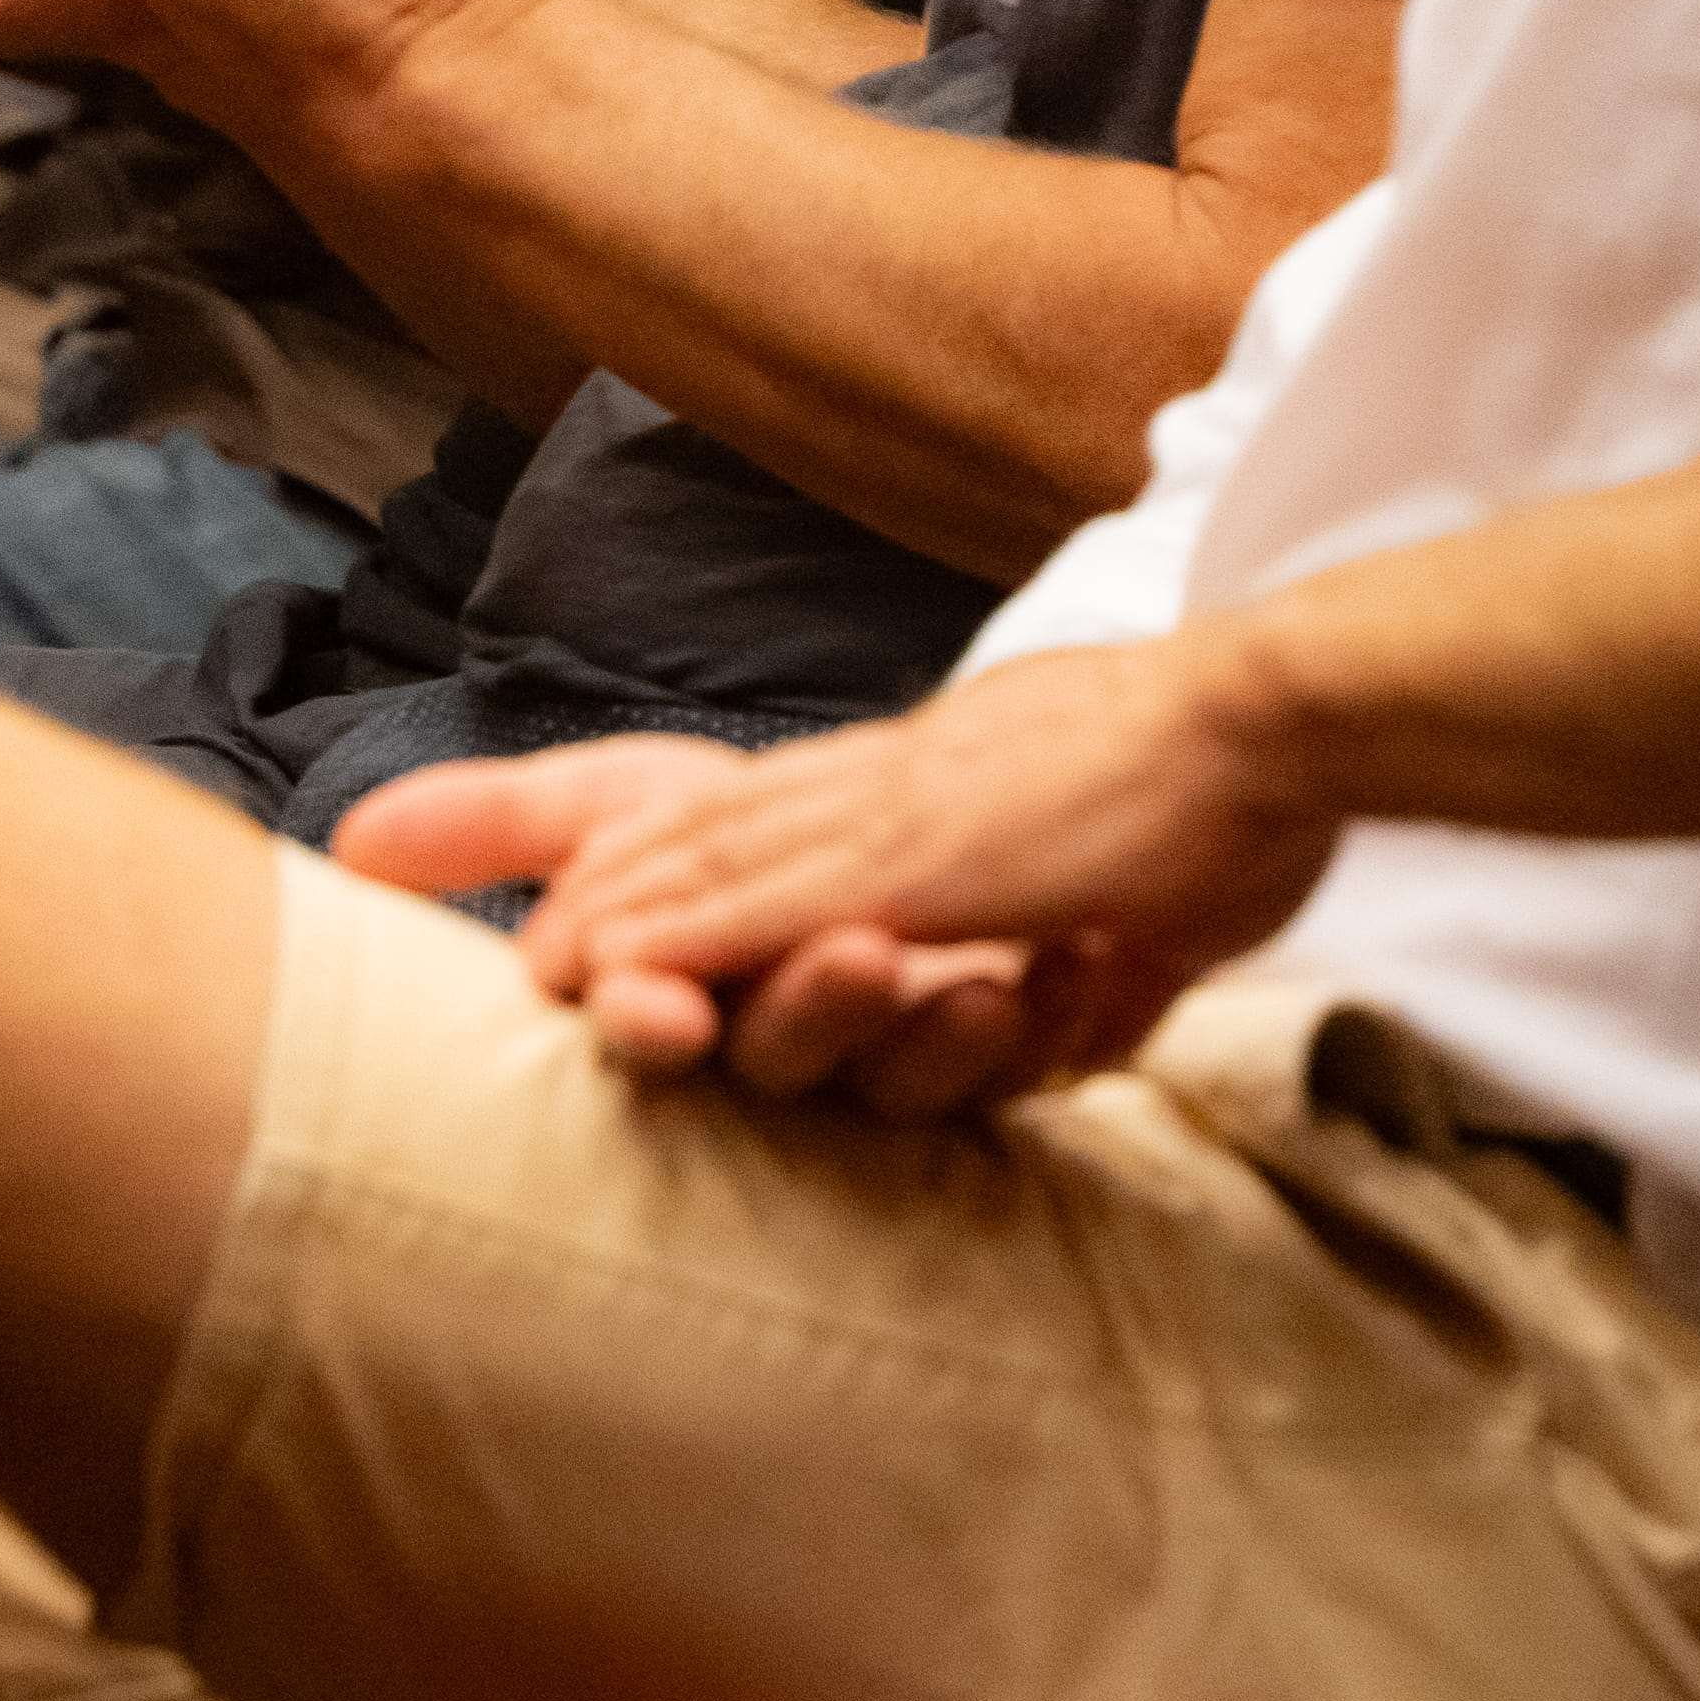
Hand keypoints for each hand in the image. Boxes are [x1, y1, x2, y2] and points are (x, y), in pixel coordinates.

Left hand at [343, 648, 1341, 1118]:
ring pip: (712, 877)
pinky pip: (788, 913)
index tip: (538, 916)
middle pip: (685, 837)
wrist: (1275, 722)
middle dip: (578, 892)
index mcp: (899, 794)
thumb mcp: (1094, 872)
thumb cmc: (1197, 809)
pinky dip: (694, 947)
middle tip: (424, 884)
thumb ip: (1039, 928)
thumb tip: (1036, 970)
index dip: (629, 865)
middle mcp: (872, 795)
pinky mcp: (935, 866)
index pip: (728, 824)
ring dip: (610, 926)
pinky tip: (623, 978)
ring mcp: (896, 824)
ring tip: (516, 966)